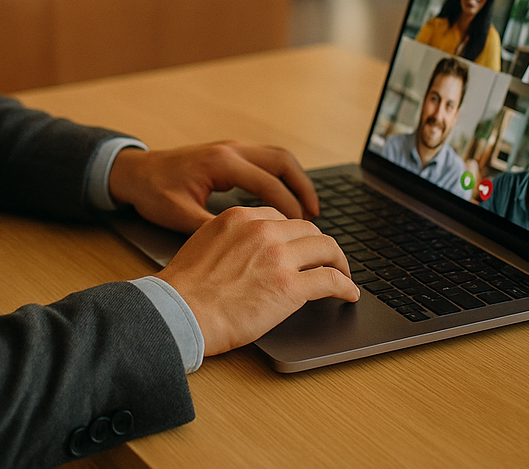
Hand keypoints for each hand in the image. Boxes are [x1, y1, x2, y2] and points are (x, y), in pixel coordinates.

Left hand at [108, 140, 319, 233]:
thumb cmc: (154, 192)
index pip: (268, 182)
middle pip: (282, 161)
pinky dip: (282, 177)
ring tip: (308, 210)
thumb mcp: (180, 216)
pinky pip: (266, 160)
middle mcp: (232, 149)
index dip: (289, 207)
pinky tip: (285, 200)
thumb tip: (245, 249)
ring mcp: (232, 148)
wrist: (135, 171)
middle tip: (316, 216)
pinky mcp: (230, 153)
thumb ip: (213, 228)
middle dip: (303, 187)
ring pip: (278, 157)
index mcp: (222, 163)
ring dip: (296, 180)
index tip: (303, 230)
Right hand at [157, 205, 359, 355]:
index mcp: (240, 217)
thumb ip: (230, 239)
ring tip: (343, 274)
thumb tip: (244, 251)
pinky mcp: (290, 287)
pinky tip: (349, 294)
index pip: (280, 218)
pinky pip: (330, 280)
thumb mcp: (204, 242)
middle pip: (308, 229)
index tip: (298, 247)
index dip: (294, 234)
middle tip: (325, 259)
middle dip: (319, 244)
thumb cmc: (185, 287)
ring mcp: (279, 257)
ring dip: (339, 262)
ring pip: (326, 248)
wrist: (180, 310)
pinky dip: (345, 286)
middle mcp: (263, 230)